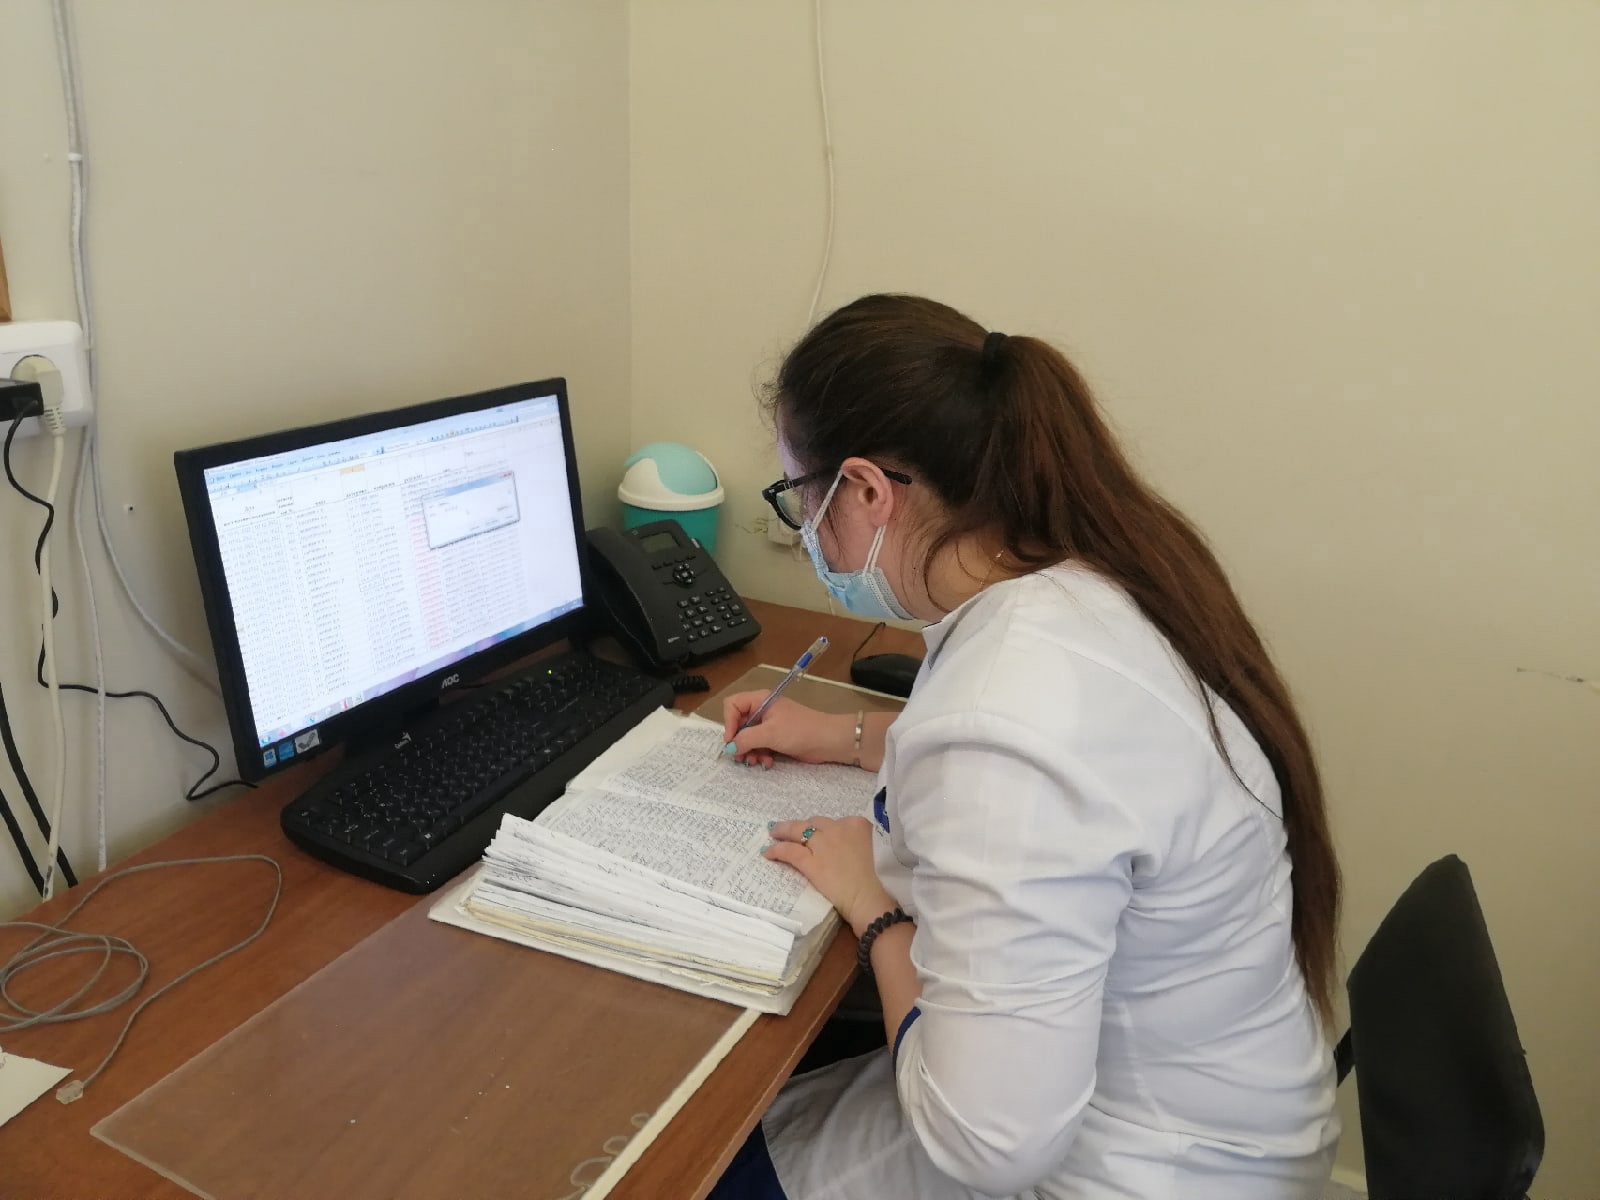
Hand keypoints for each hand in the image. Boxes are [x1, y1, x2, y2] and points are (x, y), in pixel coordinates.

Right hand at [722, 692, 851, 767]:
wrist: (828, 741)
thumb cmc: (799, 731)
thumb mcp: (770, 733)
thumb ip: (746, 739)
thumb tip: (729, 747)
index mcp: (760, 700)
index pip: (732, 705)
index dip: (728, 722)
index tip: (731, 740)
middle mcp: (762, 710)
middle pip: (739, 725)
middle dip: (739, 742)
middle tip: (741, 758)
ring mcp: (770, 725)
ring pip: (749, 738)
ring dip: (750, 751)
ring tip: (756, 762)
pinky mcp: (777, 738)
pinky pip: (760, 746)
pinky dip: (760, 755)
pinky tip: (767, 763)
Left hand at [765, 816, 894, 936]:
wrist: (873, 897)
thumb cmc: (881, 880)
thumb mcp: (877, 851)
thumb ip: (863, 844)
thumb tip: (851, 849)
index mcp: (858, 825)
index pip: (836, 823)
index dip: (826, 830)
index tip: (821, 835)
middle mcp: (839, 828)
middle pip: (815, 823)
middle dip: (803, 826)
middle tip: (791, 829)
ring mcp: (823, 844)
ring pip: (799, 831)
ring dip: (784, 831)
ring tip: (774, 833)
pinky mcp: (812, 861)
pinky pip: (790, 851)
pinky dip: (777, 850)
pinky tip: (768, 852)